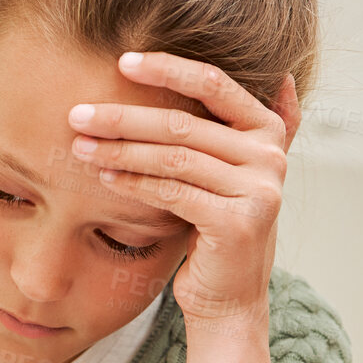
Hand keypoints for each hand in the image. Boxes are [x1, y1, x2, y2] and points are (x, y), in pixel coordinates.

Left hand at [67, 51, 299, 327]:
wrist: (228, 300)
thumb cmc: (217, 232)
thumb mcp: (236, 173)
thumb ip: (247, 130)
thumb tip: (284, 79)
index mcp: (268, 133)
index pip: (215, 84)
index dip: (167, 69)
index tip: (122, 62)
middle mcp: (270, 157)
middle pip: (184, 124)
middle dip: (124, 117)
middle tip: (77, 114)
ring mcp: (258, 190)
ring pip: (174, 157)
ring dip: (120, 149)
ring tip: (81, 146)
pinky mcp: (237, 222)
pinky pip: (171, 191)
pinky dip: (133, 182)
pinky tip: (104, 175)